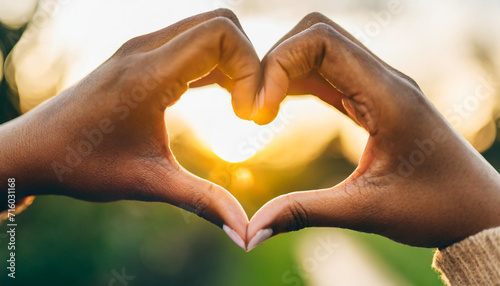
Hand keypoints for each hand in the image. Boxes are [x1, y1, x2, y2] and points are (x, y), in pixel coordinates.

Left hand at [0, 9, 260, 249]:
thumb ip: (203, 201)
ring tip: (237, 107)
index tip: (247, 115)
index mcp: (148, 74)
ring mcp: (141, 48)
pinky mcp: (141, 57)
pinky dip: (216, 64)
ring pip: (208, 30)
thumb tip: (245, 233)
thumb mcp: (148, 183)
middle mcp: (145, 49)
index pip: (221, 34)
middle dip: (248, 63)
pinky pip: (192, 43)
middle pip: (221, 23)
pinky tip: (221, 98)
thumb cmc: (83, 165)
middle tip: (247, 110)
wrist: (35, 150)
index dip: (250, 70)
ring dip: (233, 63)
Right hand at [247, 12, 499, 249]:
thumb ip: (305, 213)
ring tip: (261, 111)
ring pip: (320, 49)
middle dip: (275, 62)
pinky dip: (297, 82)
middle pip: (317, 34)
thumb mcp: (366, 211)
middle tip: (254, 109)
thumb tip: (252, 232)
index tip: (259, 112)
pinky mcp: (372, 99)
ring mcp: (379, 86)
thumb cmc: (436, 209)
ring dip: (284, 71)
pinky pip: (328, 73)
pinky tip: (279, 107)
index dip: (279, 64)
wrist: (476, 210)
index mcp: (388, 95)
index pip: (322, 41)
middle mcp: (384, 79)